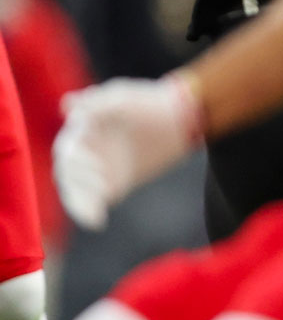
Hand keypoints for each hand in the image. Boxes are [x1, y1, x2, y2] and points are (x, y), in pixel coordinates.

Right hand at [54, 73, 201, 229]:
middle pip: (69, 171)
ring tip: (93, 215)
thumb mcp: (125, 97)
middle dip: (80, 183)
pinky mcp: (109, 183)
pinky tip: (96, 222)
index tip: (95, 166)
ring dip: (80, 201)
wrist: (178, 120)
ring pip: (76, 188)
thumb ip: (99, 103)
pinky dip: (90, 211)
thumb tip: (67, 105)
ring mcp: (94, 167)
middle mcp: (83, 149)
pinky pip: (93, 200)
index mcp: (81, 128)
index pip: (68, 148)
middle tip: (102, 188)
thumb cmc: (148, 103)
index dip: (76, 160)